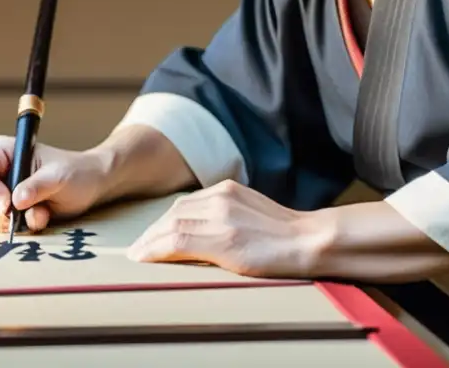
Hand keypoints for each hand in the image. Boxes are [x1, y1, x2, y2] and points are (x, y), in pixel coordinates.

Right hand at [0, 135, 109, 233]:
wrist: (89, 186)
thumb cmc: (75, 173)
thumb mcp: (60, 177)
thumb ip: (38, 186)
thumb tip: (16, 200)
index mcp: (2, 151)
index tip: (6, 205)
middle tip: (16, 218)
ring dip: (2, 222)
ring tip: (34, 216)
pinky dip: (8, 229)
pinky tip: (33, 220)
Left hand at [126, 180, 325, 278]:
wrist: (309, 240)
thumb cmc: (285, 234)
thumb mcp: (251, 212)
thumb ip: (227, 213)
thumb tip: (205, 229)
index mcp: (228, 188)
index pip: (185, 203)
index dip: (163, 221)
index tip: (151, 235)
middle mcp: (221, 197)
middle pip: (173, 212)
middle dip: (152, 231)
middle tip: (139, 248)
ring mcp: (220, 217)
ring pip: (171, 225)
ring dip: (150, 241)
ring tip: (139, 255)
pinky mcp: (222, 239)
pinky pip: (177, 241)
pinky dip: (156, 250)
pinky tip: (145, 259)